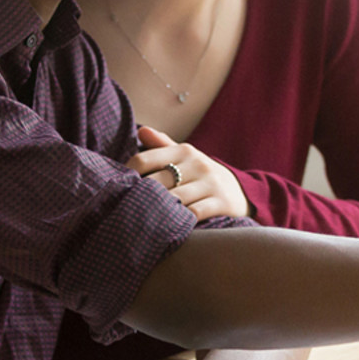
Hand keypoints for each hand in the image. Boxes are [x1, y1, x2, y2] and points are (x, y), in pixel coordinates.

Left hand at [130, 126, 251, 220]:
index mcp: (184, 151)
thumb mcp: (186, 157)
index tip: (117, 189)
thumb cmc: (202, 175)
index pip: (145, 159)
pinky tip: (169, 228)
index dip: (127, 175)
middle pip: (157, 182)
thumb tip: (141, 130)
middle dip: (140, 197)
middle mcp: (197, 164)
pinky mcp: (221, 202)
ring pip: (175, 199)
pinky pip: (195, 213)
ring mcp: (210, 183)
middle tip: (123, 210)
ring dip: (158, 211)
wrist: (240, 191)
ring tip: (141, 222)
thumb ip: (162, 145)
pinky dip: (181, 222)